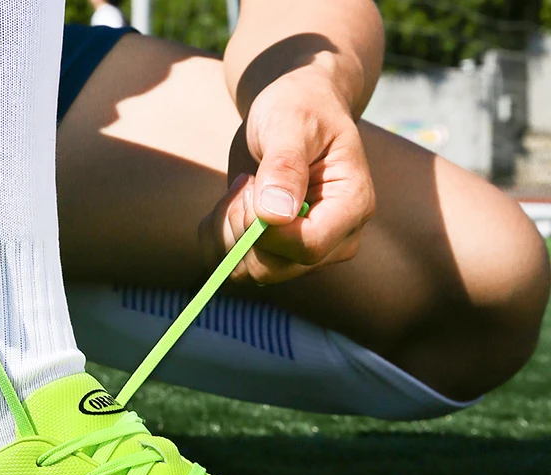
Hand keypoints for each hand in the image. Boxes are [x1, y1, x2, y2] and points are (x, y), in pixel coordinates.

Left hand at [199, 68, 375, 283]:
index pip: (308, 247)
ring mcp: (304, 254)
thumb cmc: (300, 107)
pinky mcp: (277, 256)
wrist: (295, 112)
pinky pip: (234, 269)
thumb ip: (284, 165)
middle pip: (273, 268)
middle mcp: (334, 241)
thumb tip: (274, 215)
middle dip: (242, 227)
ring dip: (226, 231)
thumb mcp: (291, 122)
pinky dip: (217, 239)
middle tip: (244, 182)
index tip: (250, 186)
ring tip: (239, 188)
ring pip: (248, 273)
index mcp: (352, 206)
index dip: (266, 230)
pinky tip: (227, 205)